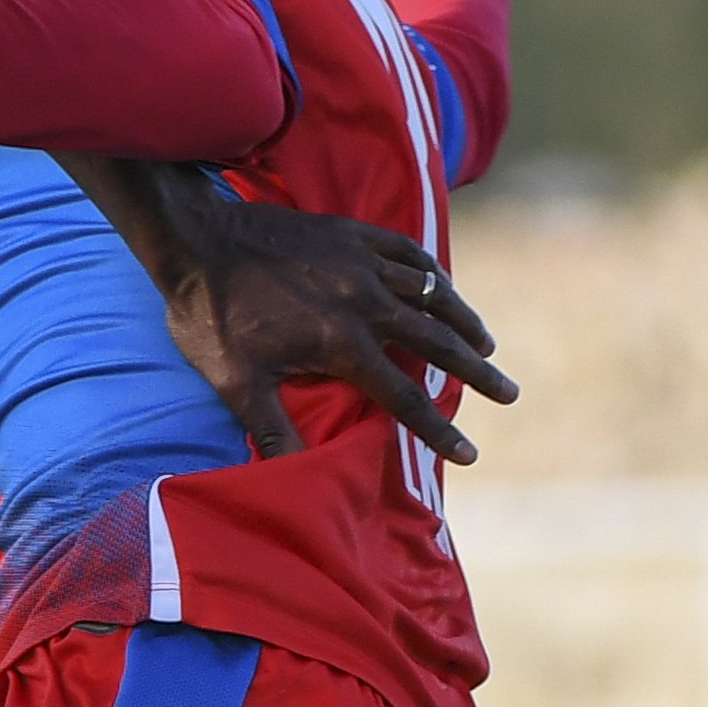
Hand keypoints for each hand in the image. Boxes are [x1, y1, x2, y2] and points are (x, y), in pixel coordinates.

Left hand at [151, 169, 516, 463]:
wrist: (198, 242)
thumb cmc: (211, 317)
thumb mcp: (235, 382)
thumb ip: (271, 428)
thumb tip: (297, 472)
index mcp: (341, 342)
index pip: (403, 397)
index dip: (438, 430)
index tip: (470, 453)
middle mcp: (364, 301)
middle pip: (437, 342)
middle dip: (476, 371)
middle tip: (510, 392)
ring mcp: (362, 262)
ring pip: (431, 294)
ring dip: (463, 320)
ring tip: (487, 344)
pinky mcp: (352, 234)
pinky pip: (408, 254)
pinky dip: (432, 274)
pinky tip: (441, 288)